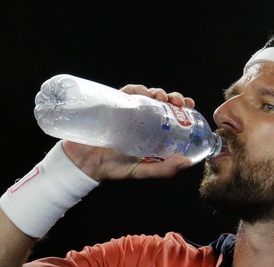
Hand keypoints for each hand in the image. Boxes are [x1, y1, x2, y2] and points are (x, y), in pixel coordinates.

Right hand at [62, 84, 195, 180]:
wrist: (82, 162)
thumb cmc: (112, 168)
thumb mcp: (140, 170)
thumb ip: (162, 169)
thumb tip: (187, 162)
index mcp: (152, 133)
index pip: (172, 117)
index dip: (183, 108)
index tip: (190, 105)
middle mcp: (142, 120)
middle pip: (162, 103)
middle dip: (172, 97)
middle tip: (178, 102)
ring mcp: (127, 112)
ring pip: (147, 95)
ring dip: (157, 91)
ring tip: (160, 97)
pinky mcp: (113, 105)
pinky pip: (126, 92)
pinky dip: (136, 89)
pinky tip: (142, 92)